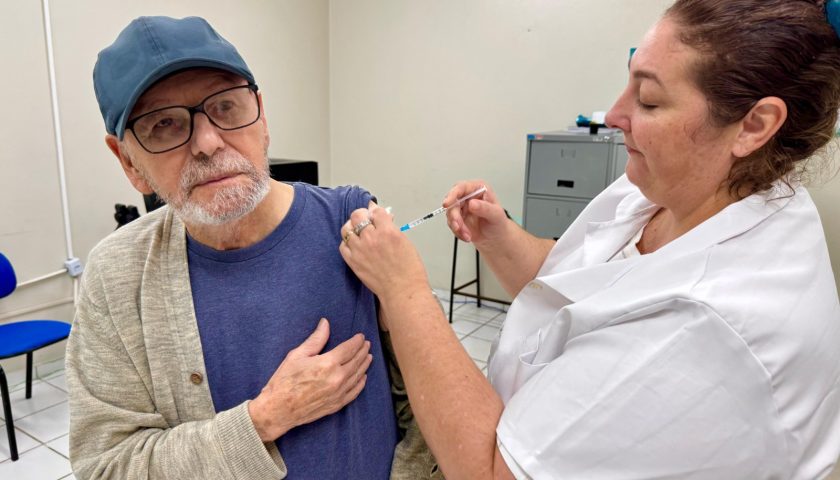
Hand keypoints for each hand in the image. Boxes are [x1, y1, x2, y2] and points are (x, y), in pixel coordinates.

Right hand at [248, 318, 371, 441]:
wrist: (278, 410)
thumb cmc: (284, 381)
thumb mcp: (297, 355)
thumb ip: (316, 339)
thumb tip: (326, 323)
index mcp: (328, 363)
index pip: (349, 349)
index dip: (357, 341)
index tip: (361, 336)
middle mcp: (337, 378)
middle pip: (356, 361)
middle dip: (363, 351)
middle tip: (367, 344)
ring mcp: (339, 393)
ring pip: (358, 376)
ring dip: (364, 365)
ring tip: (368, 357)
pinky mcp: (337, 404)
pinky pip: (354, 392)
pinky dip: (360, 383)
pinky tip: (363, 378)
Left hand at [339, 206, 429, 300]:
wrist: (402, 290)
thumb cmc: (409, 270)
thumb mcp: (405, 242)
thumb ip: (392, 229)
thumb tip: (385, 222)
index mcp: (387, 231)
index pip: (376, 211)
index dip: (376, 210)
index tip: (375, 212)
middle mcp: (371, 238)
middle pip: (358, 215)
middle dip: (363, 214)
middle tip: (366, 219)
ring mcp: (360, 250)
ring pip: (347, 228)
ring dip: (352, 226)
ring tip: (358, 230)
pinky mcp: (353, 261)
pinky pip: (343, 245)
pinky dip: (347, 242)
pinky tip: (354, 244)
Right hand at [444, 180, 508, 246]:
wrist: (496, 238)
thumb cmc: (498, 223)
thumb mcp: (496, 215)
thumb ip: (485, 208)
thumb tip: (472, 203)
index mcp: (478, 189)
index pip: (462, 187)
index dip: (453, 194)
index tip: (447, 203)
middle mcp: (468, 197)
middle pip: (453, 201)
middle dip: (454, 216)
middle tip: (458, 226)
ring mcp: (462, 208)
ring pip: (451, 214)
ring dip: (457, 226)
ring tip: (467, 234)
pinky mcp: (458, 218)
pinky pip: (452, 224)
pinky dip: (458, 232)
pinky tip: (467, 236)